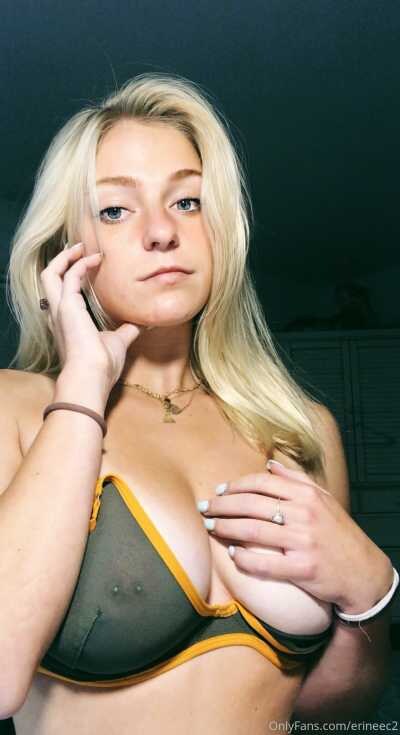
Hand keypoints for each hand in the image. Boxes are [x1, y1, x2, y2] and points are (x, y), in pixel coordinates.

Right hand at [39, 242, 142, 388]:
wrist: (92, 376)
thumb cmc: (102, 365)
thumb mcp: (118, 342)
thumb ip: (128, 330)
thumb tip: (145, 322)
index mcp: (67, 322)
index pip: (62, 293)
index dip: (70, 276)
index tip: (88, 264)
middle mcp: (58, 314)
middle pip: (49, 279)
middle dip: (62, 261)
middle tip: (79, 248)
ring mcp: (60, 309)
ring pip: (50, 274)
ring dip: (65, 257)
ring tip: (81, 247)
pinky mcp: (67, 306)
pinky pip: (69, 276)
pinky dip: (80, 264)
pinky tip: (95, 259)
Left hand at [199, 460, 392, 612]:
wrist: (363, 572)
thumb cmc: (339, 533)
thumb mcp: (324, 499)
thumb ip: (296, 479)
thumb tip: (268, 463)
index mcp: (307, 495)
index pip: (262, 483)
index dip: (236, 486)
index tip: (220, 491)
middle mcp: (304, 515)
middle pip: (251, 505)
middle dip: (223, 505)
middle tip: (205, 508)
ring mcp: (303, 542)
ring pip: (252, 531)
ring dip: (225, 528)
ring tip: (210, 527)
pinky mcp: (302, 569)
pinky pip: (264, 563)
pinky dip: (244, 558)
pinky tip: (232, 554)